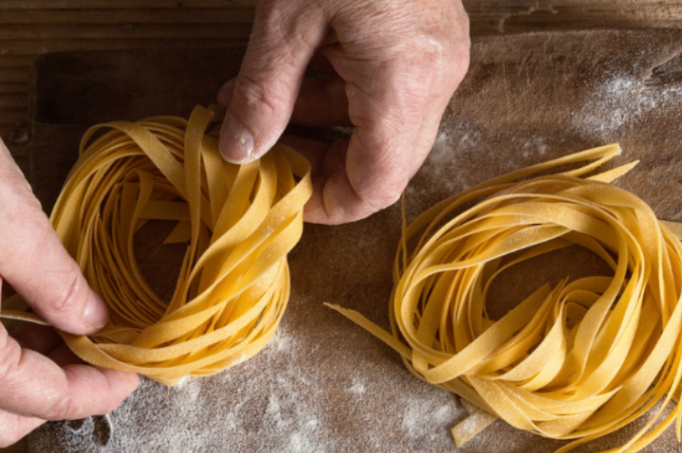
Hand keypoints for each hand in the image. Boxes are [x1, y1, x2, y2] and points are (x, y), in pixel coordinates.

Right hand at [0, 56, 138, 446]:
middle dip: (57, 398)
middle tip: (97, 358)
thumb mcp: (13, 219)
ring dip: (20, 382)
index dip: (101, 390)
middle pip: (4, 422)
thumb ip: (60, 287)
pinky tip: (14, 322)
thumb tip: (92, 324)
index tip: (131, 373)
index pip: (47, 400)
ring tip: (62, 334)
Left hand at [217, 0, 469, 224]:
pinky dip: (344, 96)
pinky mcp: (432, 33)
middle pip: (385, 163)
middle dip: (322, 165)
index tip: (284, 198)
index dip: (330, 205)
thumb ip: (263, 92)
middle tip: (267, 155)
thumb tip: (239, 152)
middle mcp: (436, 76)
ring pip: (387, 128)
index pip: (375, 185)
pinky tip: (297, 78)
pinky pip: (392, 91)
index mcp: (404, 81)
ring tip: (263, 108)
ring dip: (326, 128)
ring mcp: (441, 54)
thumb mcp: (285, 14)